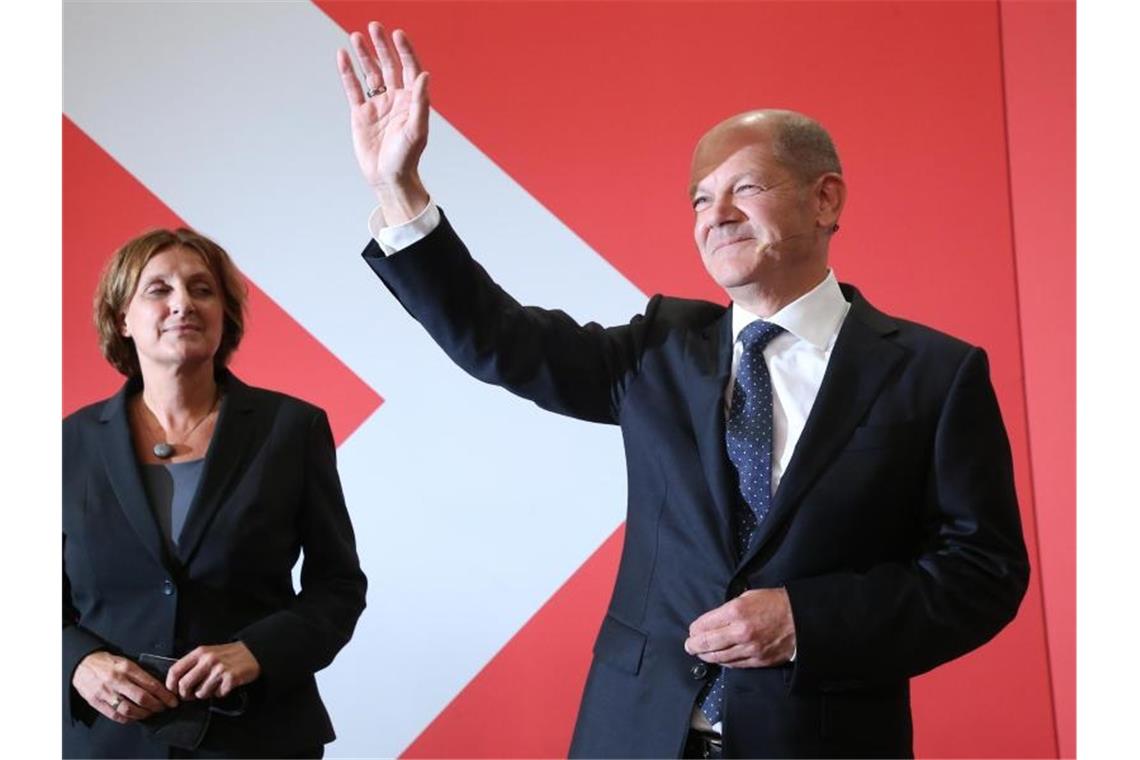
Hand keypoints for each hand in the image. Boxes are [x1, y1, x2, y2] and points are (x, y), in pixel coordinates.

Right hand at [72, 651, 178, 723]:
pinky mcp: (97, 702)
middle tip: (164, 707)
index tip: (172, 700)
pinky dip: (128, 719)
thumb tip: (158, 685)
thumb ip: (140, 673)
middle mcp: (117, 680)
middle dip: (157, 705)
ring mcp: (106, 693)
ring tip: (150, 713)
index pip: (150, 684)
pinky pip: (115, 715)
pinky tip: (134, 717)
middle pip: (142, 698)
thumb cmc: (107, 663)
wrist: (83, 664)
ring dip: (144, 714)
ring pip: (129, 709)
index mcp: (127, 668)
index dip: (164, 695)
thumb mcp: (126, 661)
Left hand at [166, 642, 260, 699]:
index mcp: (199, 652)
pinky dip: (220, 693)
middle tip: (191, 695)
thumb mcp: (208, 653)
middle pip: (184, 685)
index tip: (173, 690)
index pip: (175, 670)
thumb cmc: (228, 655)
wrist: (252, 652)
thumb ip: (193, 664)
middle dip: (186, 694)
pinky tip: (224, 685)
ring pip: (200, 693)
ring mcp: (220, 669)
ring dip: (206, 693)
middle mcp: (208, 659)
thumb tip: (177, 682)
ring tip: (213, 686)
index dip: (171, 684)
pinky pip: (218, 694)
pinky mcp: (230, 678)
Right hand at [337, 22, 430, 222]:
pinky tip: (343, 56)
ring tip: (356, 35)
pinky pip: (353, 88)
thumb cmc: (406, 158)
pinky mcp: (361, 113)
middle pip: (389, 65)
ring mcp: (378, 104)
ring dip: (365, 55)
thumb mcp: (416, 130)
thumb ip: (420, 102)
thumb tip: (424, 75)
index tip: (397, 34)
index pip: (409, 69)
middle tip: (374, 27)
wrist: (388, 178)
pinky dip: (348, 72)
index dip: (404, 51)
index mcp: (412, 101)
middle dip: (382, 46)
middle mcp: (396, 99)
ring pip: (370, 73)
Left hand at [684, 587, 796, 667]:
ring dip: (707, 656)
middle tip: (689, 646)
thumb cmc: (776, 604)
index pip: (705, 624)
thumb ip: (730, 608)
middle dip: (694, 645)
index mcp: (736, 612)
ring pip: (719, 657)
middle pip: (708, 643)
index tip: (692, 630)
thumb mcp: (749, 596)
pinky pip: (735, 664)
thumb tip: (714, 619)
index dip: (695, 629)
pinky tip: (719, 659)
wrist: (801, 619)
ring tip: (700, 653)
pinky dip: (724, 662)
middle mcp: (740, 631)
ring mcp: (749, 648)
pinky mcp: (758, 660)